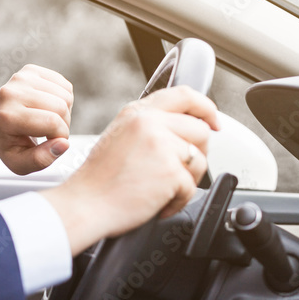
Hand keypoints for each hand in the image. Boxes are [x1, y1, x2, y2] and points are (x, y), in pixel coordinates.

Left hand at [0, 65, 74, 174]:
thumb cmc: (9, 144)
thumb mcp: (20, 163)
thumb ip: (42, 160)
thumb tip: (64, 144)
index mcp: (7, 117)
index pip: (52, 123)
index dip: (60, 136)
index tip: (52, 143)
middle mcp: (12, 92)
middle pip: (61, 107)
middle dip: (64, 124)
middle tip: (50, 133)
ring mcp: (21, 78)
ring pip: (66, 96)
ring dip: (65, 112)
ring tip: (48, 120)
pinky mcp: (30, 70)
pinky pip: (64, 85)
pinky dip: (63, 99)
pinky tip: (49, 107)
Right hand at [42, 86, 218, 255]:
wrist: (85, 204)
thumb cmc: (99, 179)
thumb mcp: (120, 137)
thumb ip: (149, 126)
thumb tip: (186, 130)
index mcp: (137, 112)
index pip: (184, 95)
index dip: (206, 108)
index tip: (213, 122)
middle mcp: (149, 123)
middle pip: (200, 129)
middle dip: (199, 153)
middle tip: (181, 170)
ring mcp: (161, 145)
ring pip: (200, 159)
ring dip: (187, 179)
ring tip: (163, 189)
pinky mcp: (170, 171)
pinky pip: (192, 187)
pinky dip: (178, 201)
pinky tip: (158, 203)